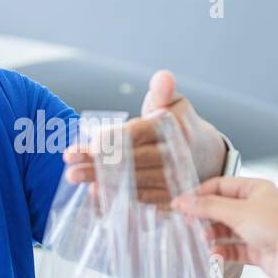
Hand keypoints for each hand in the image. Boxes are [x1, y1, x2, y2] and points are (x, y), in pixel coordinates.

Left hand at [62, 69, 227, 203]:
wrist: (207, 157)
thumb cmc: (180, 125)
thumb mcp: (175, 103)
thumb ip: (163, 92)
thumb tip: (163, 77)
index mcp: (174, 130)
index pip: (137, 135)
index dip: (112, 140)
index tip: (89, 143)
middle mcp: (175, 158)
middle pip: (131, 161)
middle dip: (97, 162)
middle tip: (69, 162)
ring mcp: (174, 181)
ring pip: (133, 182)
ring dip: (101, 180)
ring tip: (74, 175)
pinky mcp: (171, 199)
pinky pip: (141, 200)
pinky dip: (117, 197)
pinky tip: (95, 192)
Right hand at [171, 176, 277, 275]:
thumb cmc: (276, 225)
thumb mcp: (238, 211)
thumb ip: (209, 206)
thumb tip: (184, 201)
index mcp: (254, 189)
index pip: (219, 186)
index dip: (198, 194)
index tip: (179, 204)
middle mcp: (255, 207)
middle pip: (220, 209)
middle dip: (204, 217)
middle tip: (188, 224)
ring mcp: (255, 229)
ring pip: (224, 230)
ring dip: (212, 236)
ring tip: (204, 240)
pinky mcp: (256, 250)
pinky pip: (232, 249)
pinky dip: (221, 251)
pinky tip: (215, 254)